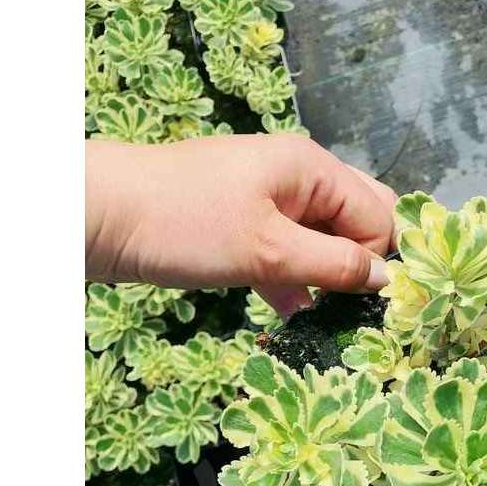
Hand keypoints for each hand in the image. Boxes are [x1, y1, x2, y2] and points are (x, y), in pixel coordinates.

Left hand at [86, 134, 396, 317]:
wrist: (98, 216)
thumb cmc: (187, 225)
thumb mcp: (269, 251)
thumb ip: (334, 265)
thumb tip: (387, 280)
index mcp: (312, 168)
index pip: (377, 215)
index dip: (374, 260)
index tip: (362, 303)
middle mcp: (296, 177)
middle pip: (355, 219)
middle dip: (358, 263)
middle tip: (350, 306)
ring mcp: (266, 199)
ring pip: (319, 238)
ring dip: (324, 276)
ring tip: (321, 317)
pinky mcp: (240, 224)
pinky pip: (285, 250)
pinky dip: (292, 277)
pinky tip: (288, 310)